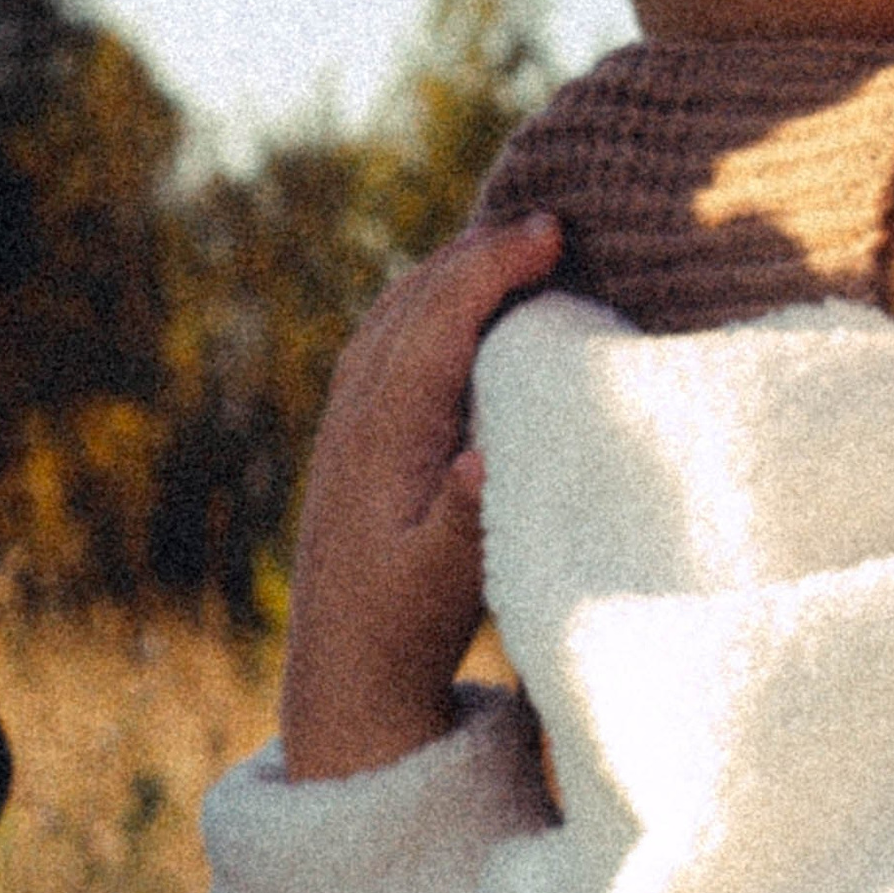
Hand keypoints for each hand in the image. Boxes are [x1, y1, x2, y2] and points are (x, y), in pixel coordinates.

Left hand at [279, 212, 563, 782]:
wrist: (344, 670)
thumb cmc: (405, 628)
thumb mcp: (444, 584)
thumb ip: (465, 517)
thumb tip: (482, 452)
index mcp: (383, 434)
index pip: (440, 319)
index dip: (494, 268)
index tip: (549, 232)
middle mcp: (357, 413)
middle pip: (415, 298)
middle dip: (480, 253)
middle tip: (549, 222)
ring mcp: (348, 420)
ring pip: (396, 312)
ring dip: (452, 271)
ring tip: (510, 247)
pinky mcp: (353, 437)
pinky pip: (388, 341)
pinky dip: (428, 304)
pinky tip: (458, 304)